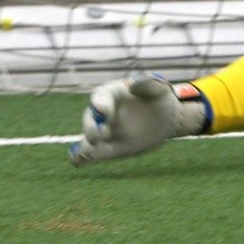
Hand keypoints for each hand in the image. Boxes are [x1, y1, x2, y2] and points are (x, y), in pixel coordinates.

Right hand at [68, 74, 211, 165]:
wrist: (166, 119)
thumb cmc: (160, 98)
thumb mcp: (159, 89)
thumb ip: (148, 84)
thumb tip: (134, 82)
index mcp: (113, 95)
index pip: (100, 97)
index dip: (99, 103)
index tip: (104, 109)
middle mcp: (103, 114)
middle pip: (89, 119)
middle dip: (90, 126)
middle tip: (101, 133)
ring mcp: (104, 132)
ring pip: (87, 138)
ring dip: (86, 144)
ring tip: (91, 149)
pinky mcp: (107, 149)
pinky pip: (89, 154)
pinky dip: (80, 157)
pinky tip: (77, 161)